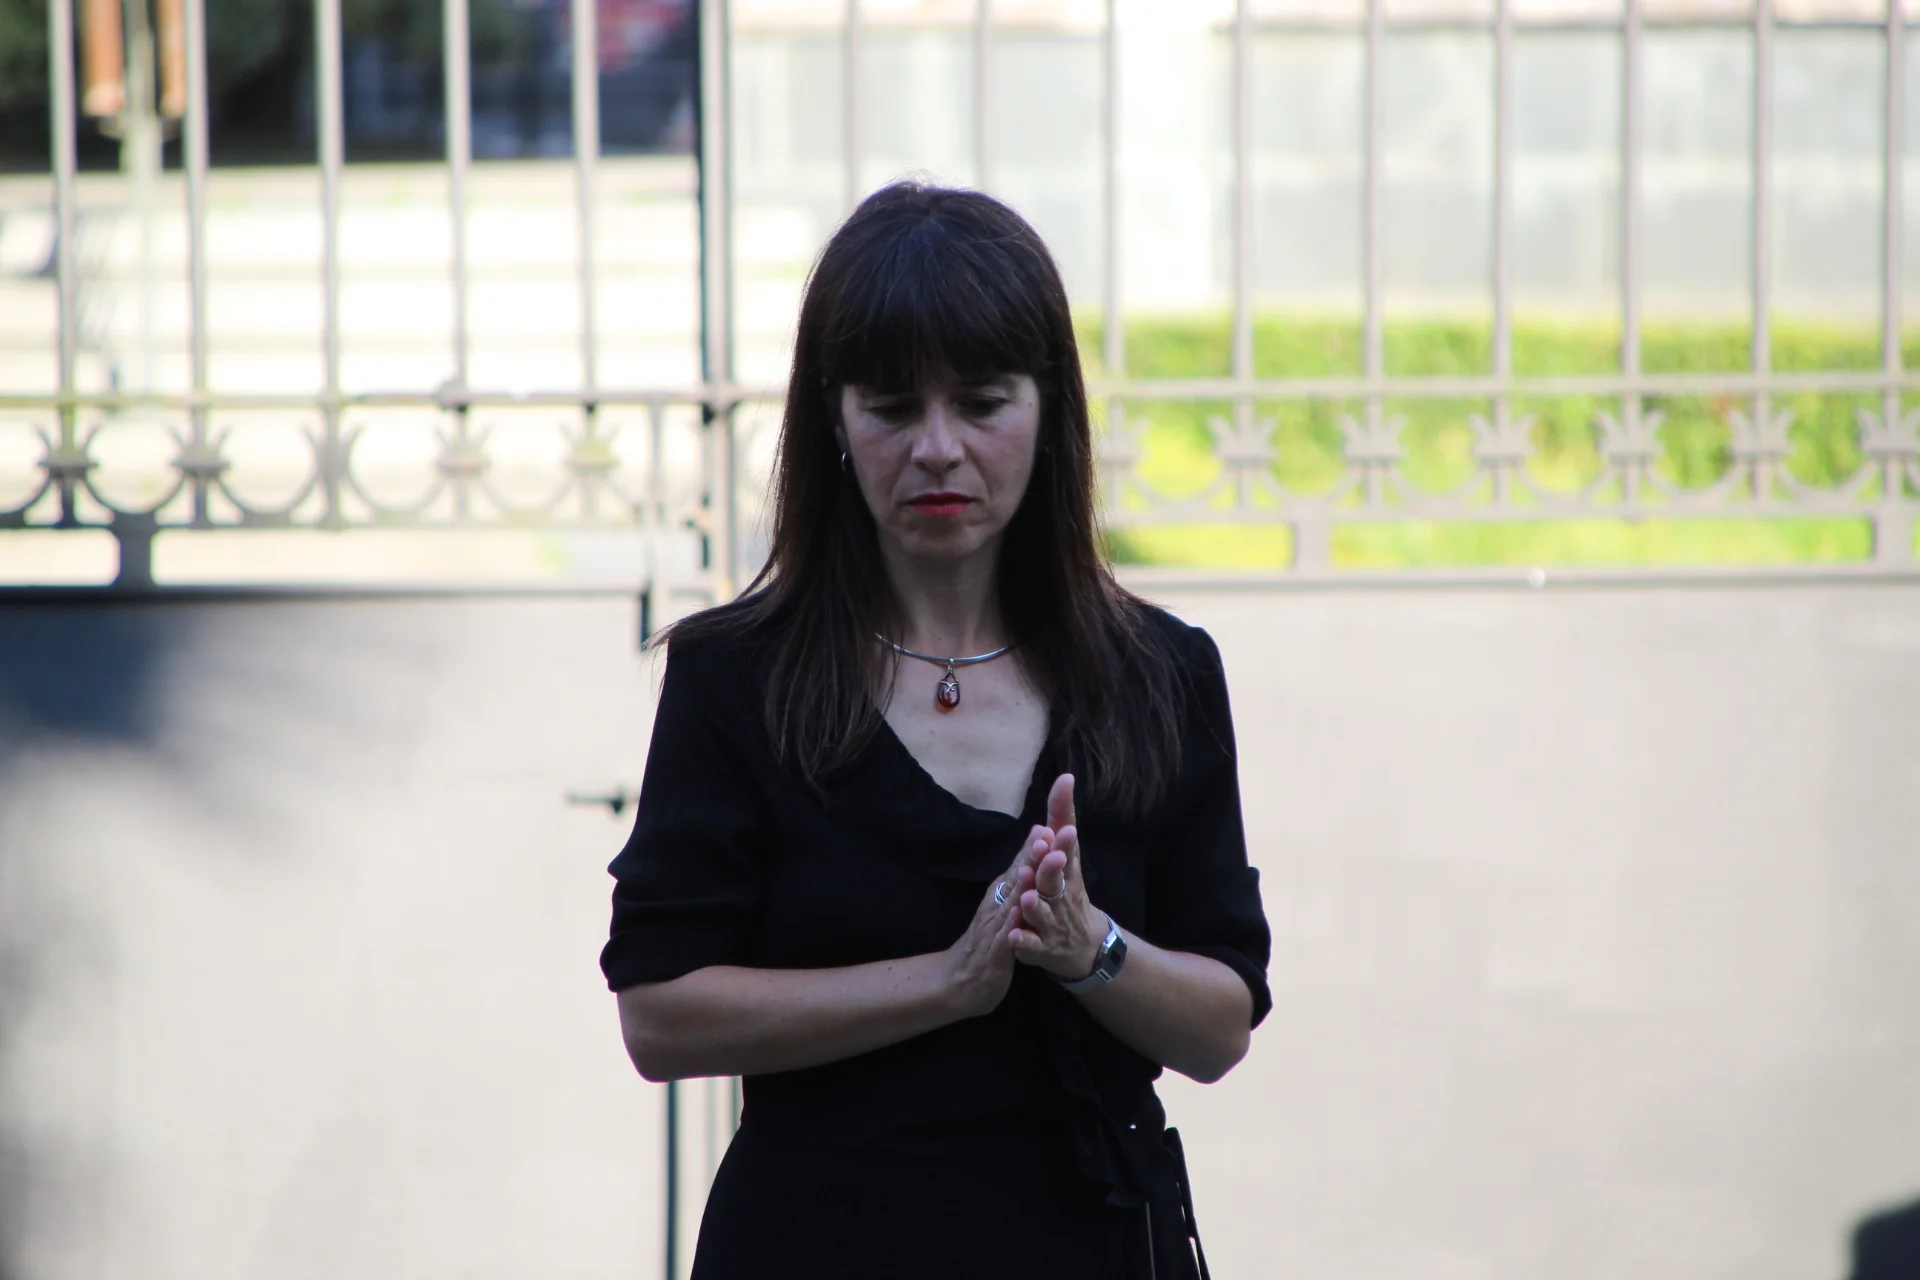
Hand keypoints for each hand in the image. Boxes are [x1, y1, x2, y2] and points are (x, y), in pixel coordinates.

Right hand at [945, 825, 1051, 1017]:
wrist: (960, 980)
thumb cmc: (986, 940)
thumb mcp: (1003, 907)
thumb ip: (1016, 880)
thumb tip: (1031, 849)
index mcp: (1001, 895)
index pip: (1018, 866)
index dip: (1033, 847)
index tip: (1048, 825)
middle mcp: (996, 906)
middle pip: (1015, 878)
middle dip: (1031, 857)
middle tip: (1046, 835)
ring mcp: (993, 928)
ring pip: (1010, 903)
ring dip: (1023, 885)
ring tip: (1034, 868)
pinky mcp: (995, 953)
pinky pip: (1005, 937)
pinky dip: (1011, 924)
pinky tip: (1019, 914)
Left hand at [1009, 775, 1107, 981]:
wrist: (1085, 945)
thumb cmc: (1070, 892)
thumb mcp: (1068, 856)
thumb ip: (1062, 818)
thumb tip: (1064, 779)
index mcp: (1067, 873)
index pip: (1067, 853)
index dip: (1065, 842)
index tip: (1063, 829)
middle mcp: (1062, 897)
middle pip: (1056, 882)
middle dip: (1050, 869)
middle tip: (1045, 855)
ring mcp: (1052, 923)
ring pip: (1042, 914)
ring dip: (1034, 905)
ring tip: (1025, 897)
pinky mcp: (1041, 947)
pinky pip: (1031, 945)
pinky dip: (1024, 941)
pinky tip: (1014, 937)